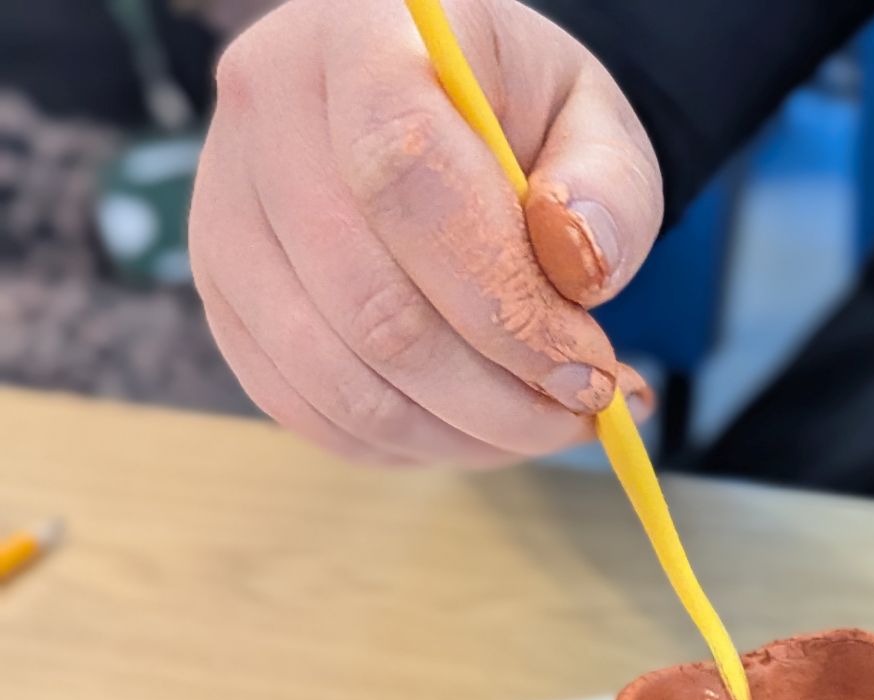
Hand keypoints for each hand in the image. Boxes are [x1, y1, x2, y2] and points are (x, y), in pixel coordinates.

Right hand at [189, 0, 657, 464]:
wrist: (448, 110)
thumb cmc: (525, 114)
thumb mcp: (596, 122)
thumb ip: (607, 189)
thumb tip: (580, 262)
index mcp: (359, 33)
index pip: (403, 174)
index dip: (503, 298)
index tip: (587, 365)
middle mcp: (265, 110)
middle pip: (369, 301)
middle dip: (494, 392)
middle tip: (583, 409)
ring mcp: (223, 207)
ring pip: (333, 375)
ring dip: (456, 433)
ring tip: (542, 423)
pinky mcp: (224, 291)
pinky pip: (303, 405)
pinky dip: (404, 442)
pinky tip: (476, 427)